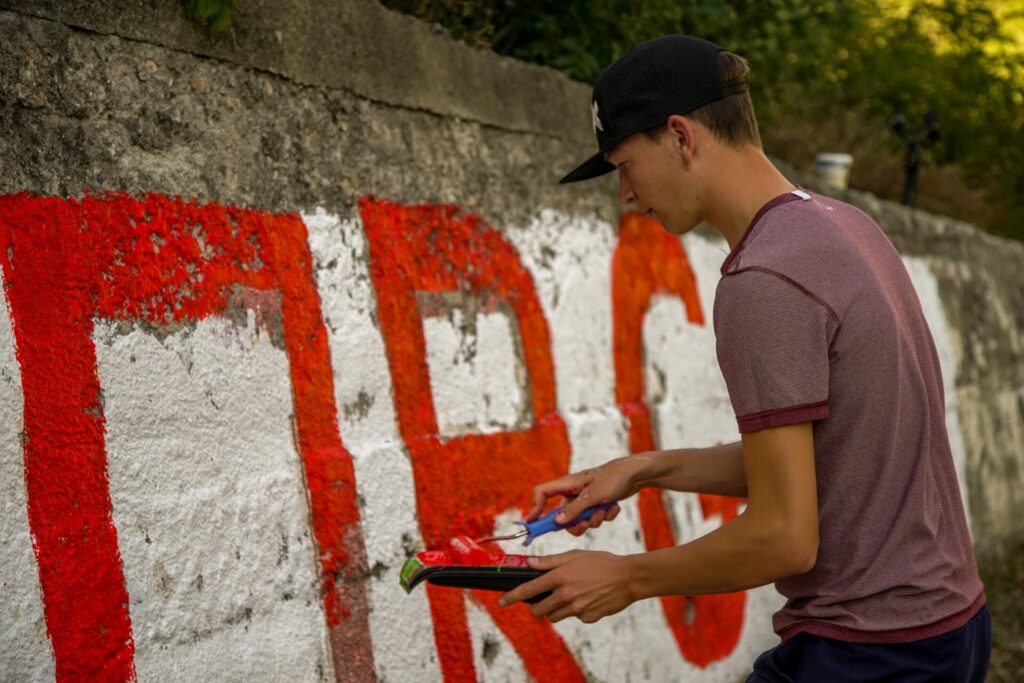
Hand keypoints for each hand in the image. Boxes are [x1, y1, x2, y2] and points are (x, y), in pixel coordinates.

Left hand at [499, 551, 635, 622]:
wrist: (628, 577)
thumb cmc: (602, 562)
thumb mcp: (575, 555)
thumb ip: (551, 561)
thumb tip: (530, 562)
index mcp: (560, 577)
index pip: (529, 589)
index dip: (512, 596)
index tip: (502, 602)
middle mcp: (566, 595)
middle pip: (539, 609)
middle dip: (537, 606)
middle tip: (543, 599)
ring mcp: (577, 609)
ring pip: (555, 616)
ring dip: (555, 609)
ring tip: (569, 596)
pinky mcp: (588, 617)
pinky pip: (575, 618)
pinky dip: (576, 611)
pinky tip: (588, 599)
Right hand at [527, 456, 649, 533]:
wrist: (635, 474)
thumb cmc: (613, 478)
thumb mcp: (593, 496)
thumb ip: (574, 510)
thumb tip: (556, 522)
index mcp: (567, 484)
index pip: (542, 493)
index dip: (534, 507)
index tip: (533, 523)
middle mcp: (573, 492)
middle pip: (562, 515)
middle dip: (576, 523)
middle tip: (587, 524)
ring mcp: (585, 498)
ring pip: (580, 520)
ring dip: (594, 520)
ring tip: (605, 510)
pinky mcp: (596, 503)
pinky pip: (594, 518)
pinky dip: (604, 515)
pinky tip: (614, 507)